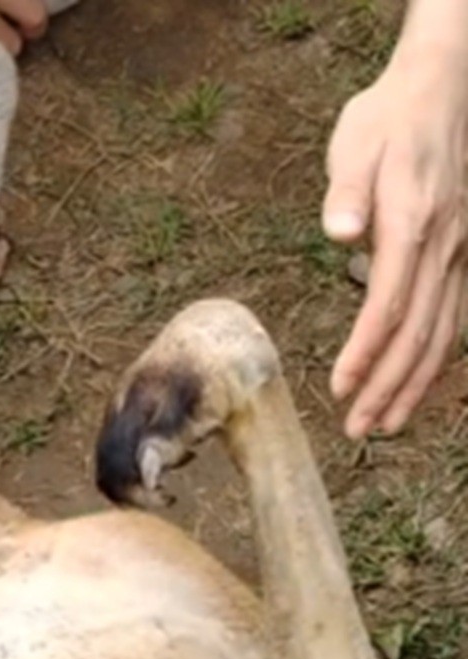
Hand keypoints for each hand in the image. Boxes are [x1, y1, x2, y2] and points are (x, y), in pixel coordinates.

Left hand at [323, 33, 467, 436]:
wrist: (439, 90)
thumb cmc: (388, 119)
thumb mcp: (356, 144)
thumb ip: (348, 192)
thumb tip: (341, 232)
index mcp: (413, 224)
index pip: (389, 305)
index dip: (366, 353)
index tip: (340, 389)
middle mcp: (443, 246)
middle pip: (418, 332)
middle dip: (388, 386)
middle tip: (359, 430)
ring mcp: (458, 251)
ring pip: (441, 332)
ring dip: (412, 383)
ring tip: (385, 424)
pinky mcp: (458, 252)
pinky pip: (451, 315)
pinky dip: (433, 356)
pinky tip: (416, 384)